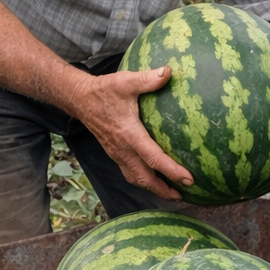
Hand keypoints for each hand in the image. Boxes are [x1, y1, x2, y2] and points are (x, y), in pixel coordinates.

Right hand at [71, 67, 193, 199]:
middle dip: (164, 190)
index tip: (189, 179)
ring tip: (172, 195)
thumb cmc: (104, 90)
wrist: (80, 99)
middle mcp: (123, 150)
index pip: (154, 159)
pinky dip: (144, 181)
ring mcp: (117, 154)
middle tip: (184, 197)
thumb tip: (168, 72)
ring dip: (154, 189)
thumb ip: (147, 79)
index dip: (172, 171)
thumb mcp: (126, 81)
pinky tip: (154, 180)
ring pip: (136, 179)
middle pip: (145, 178)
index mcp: (129, 135)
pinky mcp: (114, 154)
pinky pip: (130, 173)